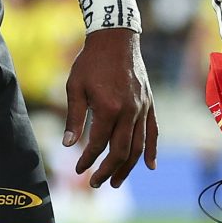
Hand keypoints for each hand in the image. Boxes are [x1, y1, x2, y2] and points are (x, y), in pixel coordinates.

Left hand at [62, 30, 156, 188]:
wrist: (116, 39)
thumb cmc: (91, 62)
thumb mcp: (75, 87)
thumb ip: (74, 118)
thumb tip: (68, 145)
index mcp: (109, 108)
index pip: (99, 144)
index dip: (88, 160)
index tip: (78, 169)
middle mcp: (129, 111)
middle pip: (121, 151)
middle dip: (107, 170)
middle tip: (95, 184)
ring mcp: (142, 108)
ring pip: (138, 146)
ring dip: (127, 167)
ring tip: (115, 181)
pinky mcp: (149, 104)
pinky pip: (153, 131)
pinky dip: (152, 150)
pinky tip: (149, 166)